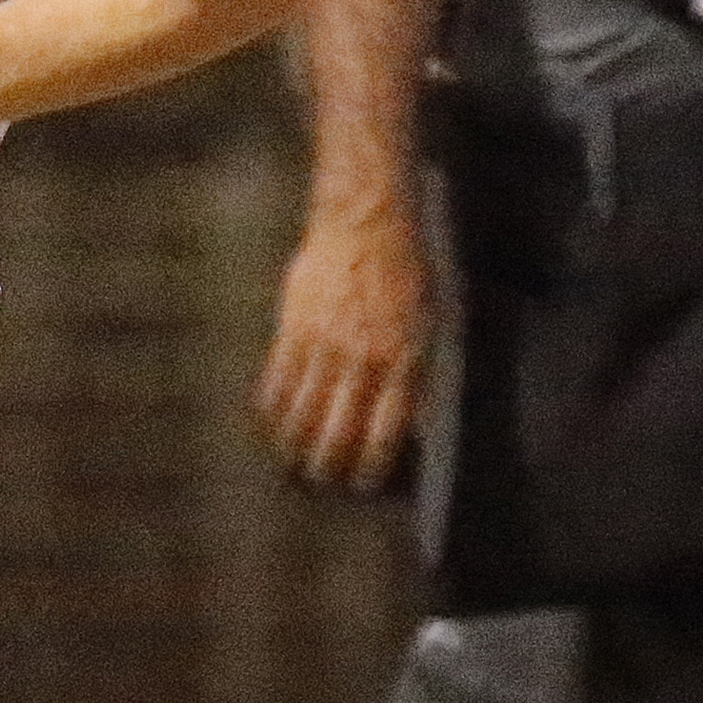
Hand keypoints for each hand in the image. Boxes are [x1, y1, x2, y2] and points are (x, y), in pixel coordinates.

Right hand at [254, 200, 430, 490]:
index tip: (363, 483)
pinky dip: (273, 406)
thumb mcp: (431, 322)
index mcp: (402, 360)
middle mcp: (363, 359)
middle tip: (322, 479)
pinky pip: (278, 379)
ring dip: (296, 443)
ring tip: (293, 461)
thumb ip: (422, 374)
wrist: (365, 219)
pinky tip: (270, 421)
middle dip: (329, 463)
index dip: (372, 463)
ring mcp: (325, 344)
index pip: (385, 429)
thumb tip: (420, 421)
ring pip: (304, 411)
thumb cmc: (406, 269)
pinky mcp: (294, 327)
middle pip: (339, 429)